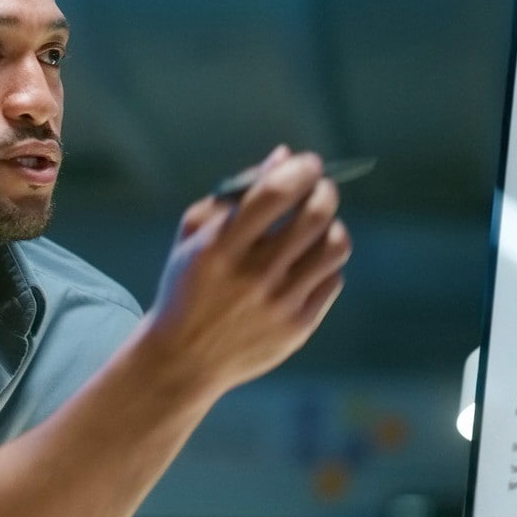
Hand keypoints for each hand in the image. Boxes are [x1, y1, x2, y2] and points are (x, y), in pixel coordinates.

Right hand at [142, 146, 350, 399]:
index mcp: (221, 246)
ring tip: (317, 225)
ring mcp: (280, 304)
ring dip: (332, 225)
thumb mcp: (193, 234)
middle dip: (325, 190)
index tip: (306, 163)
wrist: (182, 359)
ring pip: (334, 247)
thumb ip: (235, 192)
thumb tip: (284, 157)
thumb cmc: (188, 285)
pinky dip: (324, 263)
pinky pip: (332, 279)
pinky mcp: (298, 327)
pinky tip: (306, 263)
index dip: (300, 169)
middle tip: (320, 187)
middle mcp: (253, 275)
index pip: (276, 192)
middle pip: (315, 216)